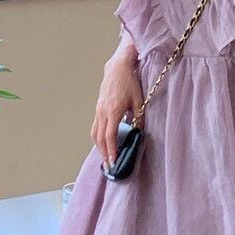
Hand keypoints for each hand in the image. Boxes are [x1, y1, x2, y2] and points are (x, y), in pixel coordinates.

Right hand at [92, 54, 143, 172]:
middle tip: (109, 166)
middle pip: (100, 138)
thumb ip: (138, 118)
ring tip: (105, 157)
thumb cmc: (129, 82)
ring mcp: (98, 110)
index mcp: (113, 111)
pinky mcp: (98, 108)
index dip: (111, 151)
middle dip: (104, 154)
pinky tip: (104, 143)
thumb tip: (139, 132)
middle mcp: (103, 112)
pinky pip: (95, 127)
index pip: (110, 136)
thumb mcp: (139, 100)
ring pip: (95, 133)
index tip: (113, 162)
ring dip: (99, 147)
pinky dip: (98, 138)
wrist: (117, 68)